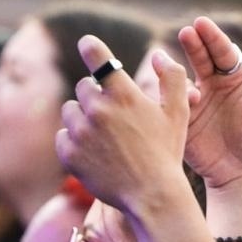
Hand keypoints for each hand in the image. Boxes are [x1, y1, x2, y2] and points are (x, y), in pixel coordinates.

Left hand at [55, 35, 193, 214]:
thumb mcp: (178, 112)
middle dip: (96, 96)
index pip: (95, 55)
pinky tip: (95, 152)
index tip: (87, 45)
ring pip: (70, 110)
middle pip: (83, 86)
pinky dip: (75, 142)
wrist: (152, 196)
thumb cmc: (166, 152)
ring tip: (104, 137)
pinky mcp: (69, 154)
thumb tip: (158, 54)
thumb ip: (173, 77)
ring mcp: (81, 132)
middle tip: (113, 115)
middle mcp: (98, 109)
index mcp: (123, 94)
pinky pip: (63, 136)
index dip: (90, 47)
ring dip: (83, 118)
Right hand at [177, 17, 241, 188]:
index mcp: (235, 78)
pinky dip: (173, 98)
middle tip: (187, 32)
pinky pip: (173, 105)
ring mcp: (196, 102)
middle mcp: (213, 84)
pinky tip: (181, 98)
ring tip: (162, 60)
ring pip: (182, 78)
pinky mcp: (183, 120)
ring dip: (175, 68)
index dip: (212, 37)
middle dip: (193, 44)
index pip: (223, 51)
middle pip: (201, 58)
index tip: (201, 23)